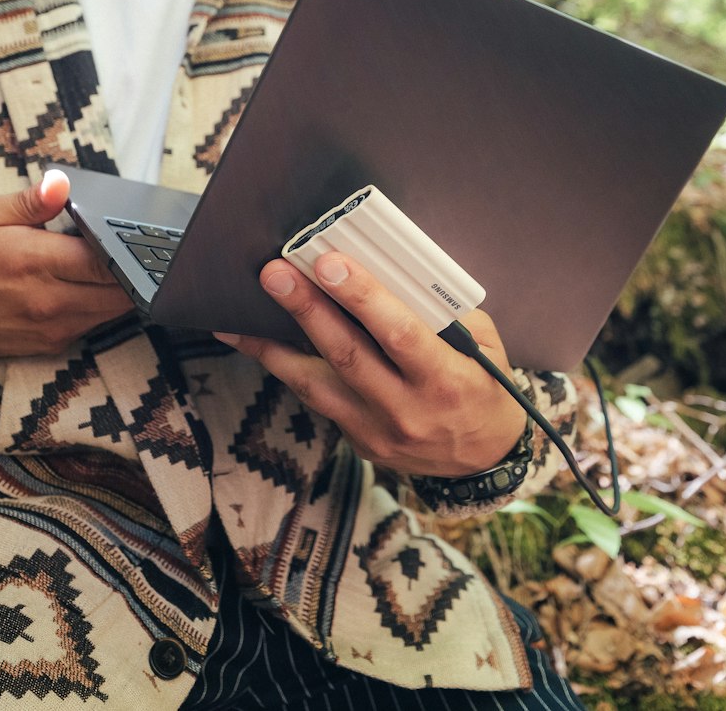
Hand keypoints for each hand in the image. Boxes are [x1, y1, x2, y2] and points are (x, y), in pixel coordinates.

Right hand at [0, 169, 132, 360]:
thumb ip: (27, 202)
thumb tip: (61, 185)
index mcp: (34, 262)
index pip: (106, 259)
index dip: (128, 246)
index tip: (135, 233)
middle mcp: (49, 300)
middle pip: (121, 289)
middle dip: (133, 267)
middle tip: (131, 246)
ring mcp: (52, 327)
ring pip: (114, 310)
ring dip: (121, 288)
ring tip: (111, 263)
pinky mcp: (51, 344)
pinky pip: (96, 324)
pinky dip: (103, 305)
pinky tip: (91, 285)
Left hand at [216, 252, 526, 478]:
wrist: (485, 460)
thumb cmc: (484, 387)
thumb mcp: (484, 346)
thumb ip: (443, 313)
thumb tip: (392, 271)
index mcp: (444, 379)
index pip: (397, 333)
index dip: (362, 298)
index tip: (330, 264)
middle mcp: (407, 410)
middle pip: (347, 355)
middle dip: (307, 309)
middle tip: (275, 274)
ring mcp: (377, 431)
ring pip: (316, 385)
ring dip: (274, 346)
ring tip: (240, 315)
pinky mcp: (357, 441)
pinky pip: (316, 398)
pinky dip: (285, 368)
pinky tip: (259, 343)